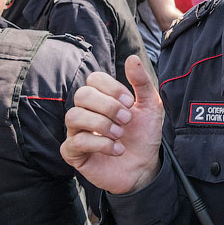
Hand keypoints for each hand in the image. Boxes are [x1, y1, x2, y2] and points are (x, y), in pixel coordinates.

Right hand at [61, 55, 164, 194]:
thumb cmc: (144, 134)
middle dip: (108, 106)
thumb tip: (132, 58)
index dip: (112, 88)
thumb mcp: (150, 106)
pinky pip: (75, 142)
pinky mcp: (74, 154)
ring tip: (120, 134)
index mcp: (101, 98)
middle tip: (127, 119)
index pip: (93, 79)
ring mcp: (77, 132)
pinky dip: (100, 144)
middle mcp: (86, 112)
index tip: (131, 103)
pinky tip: (117, 149)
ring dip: (101, 124)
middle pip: (82, 95)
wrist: (145, 166)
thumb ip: (141, 82)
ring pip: (73, 116)